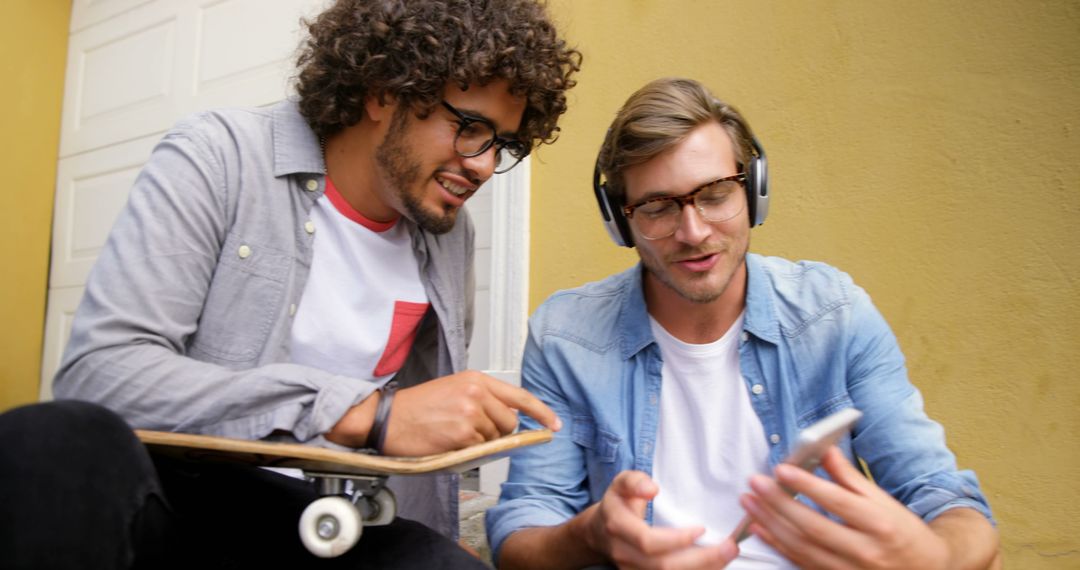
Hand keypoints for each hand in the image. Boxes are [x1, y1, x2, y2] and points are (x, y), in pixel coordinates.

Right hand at [381, 370, 561, 455]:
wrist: (387, 419)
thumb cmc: (417, 407)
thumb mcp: (454, 389)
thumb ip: (483, 399)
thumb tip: (510, 419)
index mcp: (476, 379)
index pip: (520, 396)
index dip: (541, 412)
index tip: (554, 424)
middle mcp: (476, 393)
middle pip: (510, 423)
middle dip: (499, 433)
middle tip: (472, 433)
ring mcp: (470, 415)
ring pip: (495, 439)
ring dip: (479, 442)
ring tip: (453, 434)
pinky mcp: (462, 436)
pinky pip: (479, 451)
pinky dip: (467, 451)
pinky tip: (449, 442)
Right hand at [585, 471, 737, 569]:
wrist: (601, 532)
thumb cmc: (618, 504)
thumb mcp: (620, 483)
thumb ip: (634, 480)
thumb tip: (652, 489)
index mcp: (618, 527)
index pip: (647, 541)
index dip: (676, 539)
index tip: (701, 529)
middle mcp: (623, 554)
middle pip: (662, 566)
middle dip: (701, 559)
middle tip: (730, 547)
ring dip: (703, 569)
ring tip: (728, 555)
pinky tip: (714, 565)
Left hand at [740, 446, 950, 569]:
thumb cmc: (902, 532)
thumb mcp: (883, 501)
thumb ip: (850, 477)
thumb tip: (824, 449)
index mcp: (879, 524)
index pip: (837, 501)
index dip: (807, 485)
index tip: (782, 468)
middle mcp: (864, 550)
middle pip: (813, 526)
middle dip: (779, 503)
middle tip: (756, 483)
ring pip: (801, 546)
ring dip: (770, 522)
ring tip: (750, 501)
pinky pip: (799, 562)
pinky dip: (776, 544)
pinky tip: (758, 528)